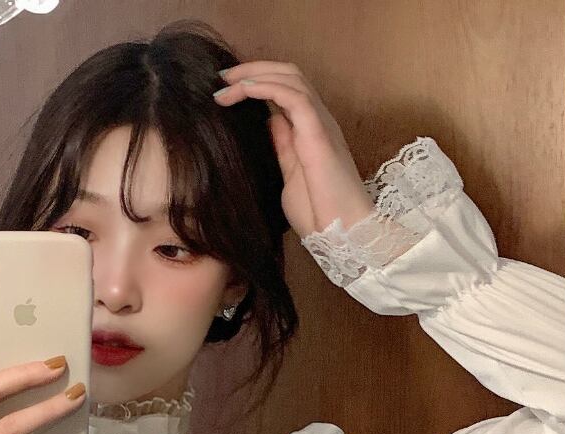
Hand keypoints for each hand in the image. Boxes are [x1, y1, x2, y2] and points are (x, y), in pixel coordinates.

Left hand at [213, 61, 373, 237]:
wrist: (342, 233)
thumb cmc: (319, 212)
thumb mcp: (291, 174)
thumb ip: (283, 146)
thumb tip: (270, 123)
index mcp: (310, 129)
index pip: (285, 89)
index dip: (257, 81)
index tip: (227, 88)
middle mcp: (317, 119)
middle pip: (287, 74)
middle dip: (253, 69)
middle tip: (222, 76)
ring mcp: (320, 123)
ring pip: (290, 78)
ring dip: (255, 75)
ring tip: (226, 82)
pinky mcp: (318, 132)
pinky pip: (293, 96)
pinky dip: (267, 87)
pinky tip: (245, 89)